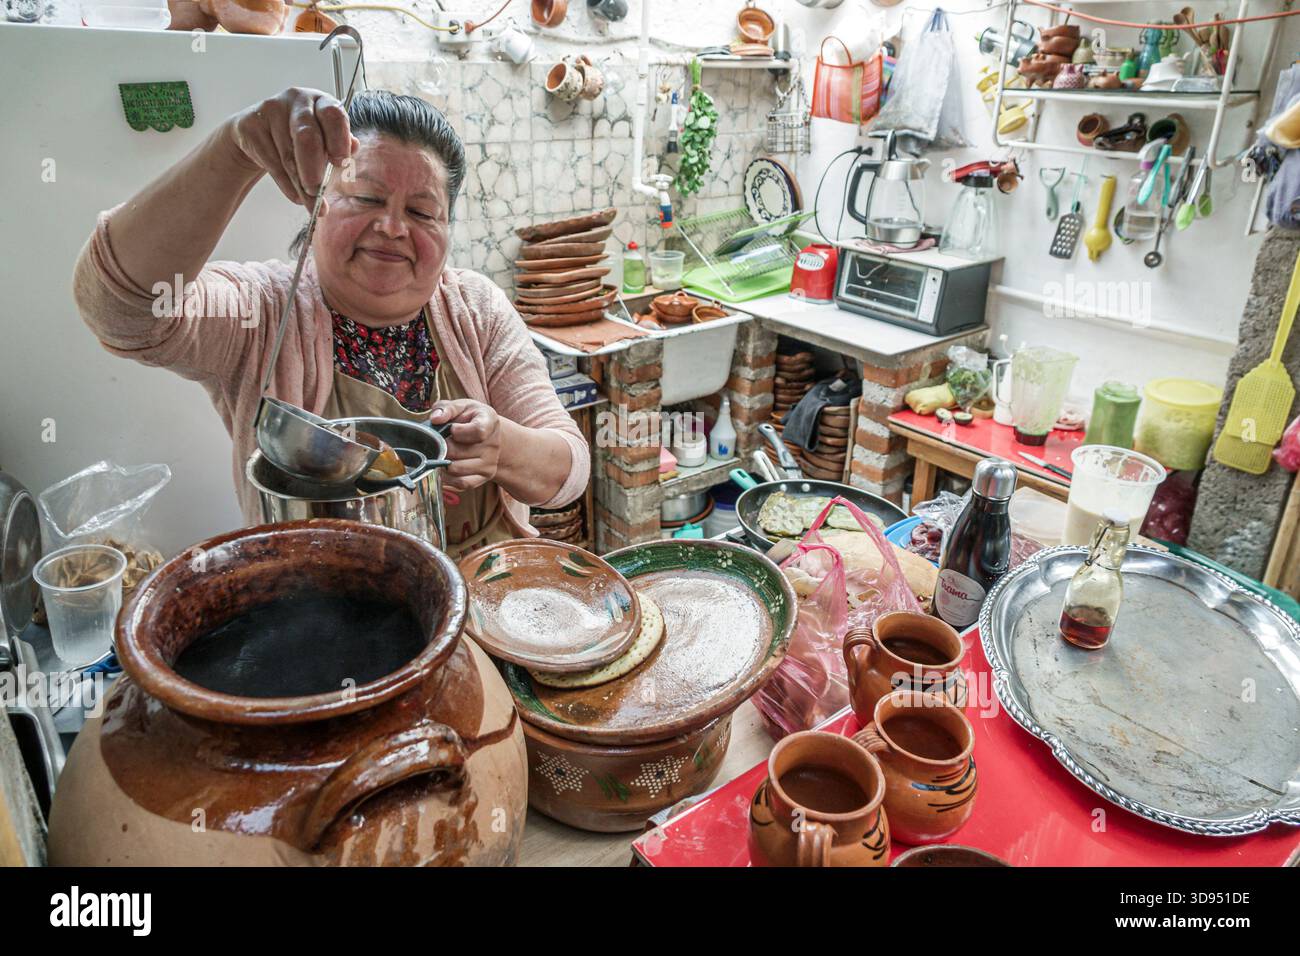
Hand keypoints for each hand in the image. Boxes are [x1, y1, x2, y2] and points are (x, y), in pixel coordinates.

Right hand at [227, 88, 357, 207]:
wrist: (257, 132)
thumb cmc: (299, 137)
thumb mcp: (324, 138)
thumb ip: (340, 144)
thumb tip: (354, 147)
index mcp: (322, 101)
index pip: (333, 115)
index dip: (339, 140)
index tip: (341, 163)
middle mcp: (297, 100)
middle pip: (307, 136)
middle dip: (314, 168)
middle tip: (318, 191)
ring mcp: (271, 109)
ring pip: (289, 155)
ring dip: (301, 185)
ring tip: (311, 204)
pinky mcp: (251, 125)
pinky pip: (272, 162)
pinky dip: (286, 185)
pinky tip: (295, 195)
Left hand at [430, 399, 500, 492]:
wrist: (487, 435)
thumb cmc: (470, 419)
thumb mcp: (460, 406)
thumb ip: (446, 408)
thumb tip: (436, 419)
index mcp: (489, 421)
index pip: (478, 431)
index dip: (459, 431)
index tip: (452, 429)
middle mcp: (493, 444)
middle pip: (459, 452)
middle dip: (444, 447)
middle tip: (441, 443)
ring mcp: (490, 462)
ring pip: (457, 469)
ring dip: (443, 463)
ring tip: (443, 454)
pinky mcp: (486, 476)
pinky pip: (462, 483)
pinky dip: (448, 478)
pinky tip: (445, 468)